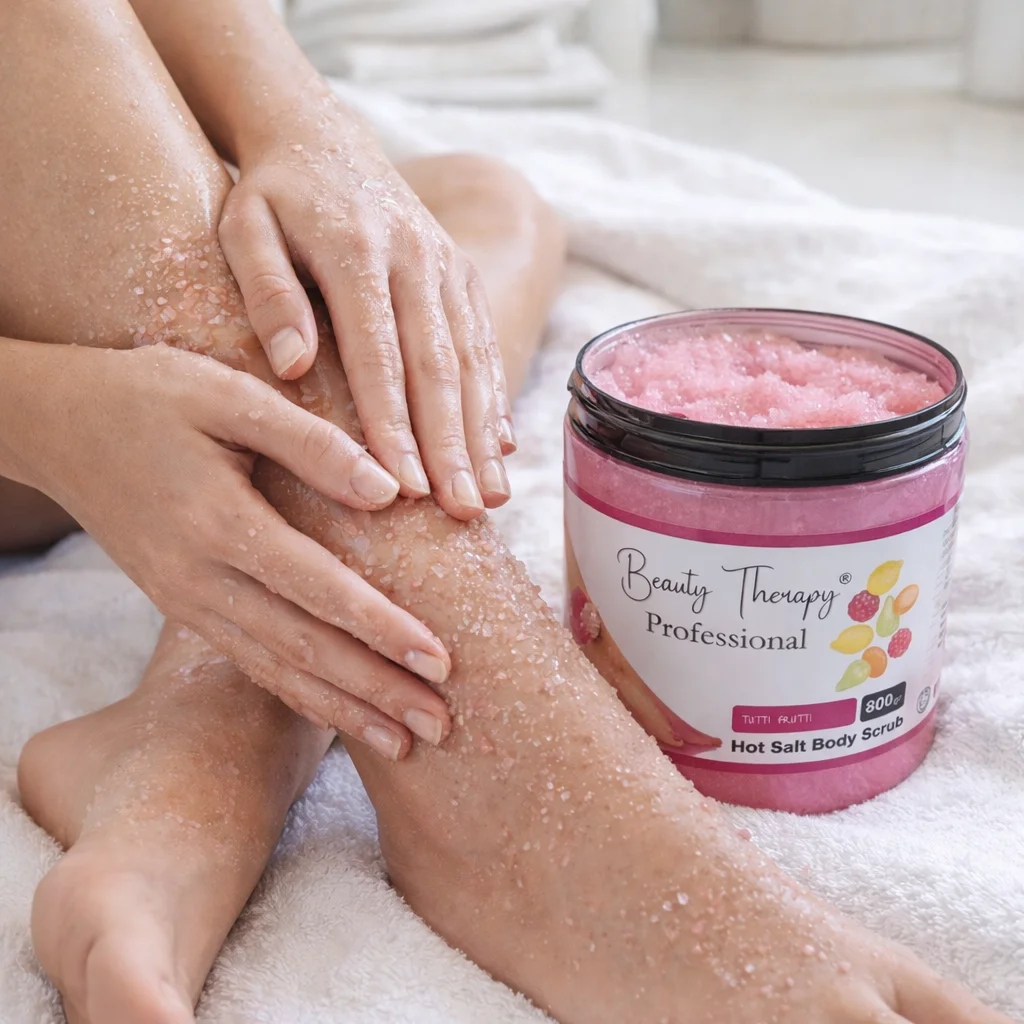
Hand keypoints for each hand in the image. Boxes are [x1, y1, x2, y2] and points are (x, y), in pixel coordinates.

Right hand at [2, 340, 451, 758]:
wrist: (59, 426)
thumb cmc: (150, 395)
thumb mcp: (227, 395)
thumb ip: (311, 443)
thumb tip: (391, 491)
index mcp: (219, 522)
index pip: (318, 589)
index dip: (381, 628)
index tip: (441, 661)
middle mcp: (201, 578)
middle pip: (304, 648)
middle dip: (377, 691)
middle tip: (442, 727)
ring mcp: (188, 601)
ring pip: (278, 670)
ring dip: (345, 709)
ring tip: (406, 743)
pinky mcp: (185, 606)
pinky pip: (251, 662)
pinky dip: (300, 695)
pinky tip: (341, 715)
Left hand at [218, 100, 514, 520]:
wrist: (324, 137)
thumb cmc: (272, 195)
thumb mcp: (244, 227)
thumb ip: (267, 292)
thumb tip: (294, 365)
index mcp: (358, 252)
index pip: (379, 355)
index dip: (393, 425)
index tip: (402, 488)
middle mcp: (416, 260)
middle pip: (438, 367)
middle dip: (451, 446)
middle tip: (462, 512)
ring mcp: (448, 267)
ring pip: (472, 362)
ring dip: (482, 435)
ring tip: (489, 498)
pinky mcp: (463, 275)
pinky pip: (484, 344)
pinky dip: (494, 400)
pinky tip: (502, 450)